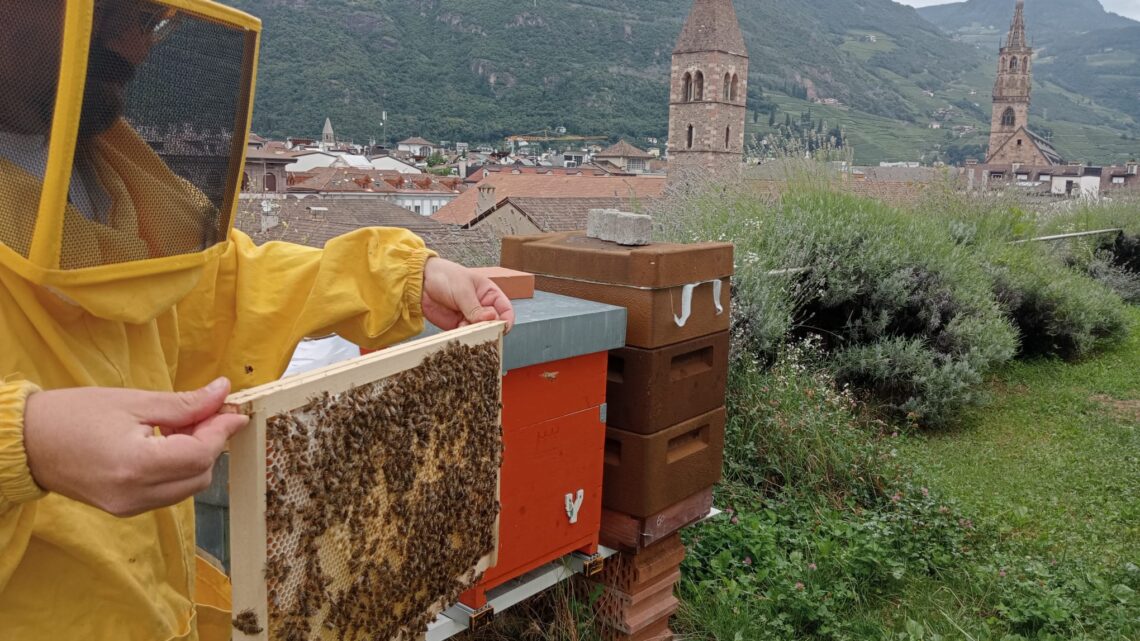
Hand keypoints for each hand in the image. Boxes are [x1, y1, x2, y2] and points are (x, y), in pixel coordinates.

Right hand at [22, 378, 248, 516]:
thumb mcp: (134, 401)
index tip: (234, 411)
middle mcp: (135, 494)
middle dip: (210, 444)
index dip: (222, 431)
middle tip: (204, 413)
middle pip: (200, 476)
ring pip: (187, 487)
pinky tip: (164, 445)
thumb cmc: (74, 414)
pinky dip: (176, 470)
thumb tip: (223, 392)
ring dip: (195, 458)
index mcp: (136, 465)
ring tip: (179, 427)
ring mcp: (128, 507)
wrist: (26, 442)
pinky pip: (167, 493)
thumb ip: (184, 403)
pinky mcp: (123, 509)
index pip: (200, 455)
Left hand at [421, 257, 515, 331]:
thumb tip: (491, 319)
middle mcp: (483, 308)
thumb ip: (475, 307)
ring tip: (464, 327)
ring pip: (480, 332)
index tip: (502, 328)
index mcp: (490, 294)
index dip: (506, 320)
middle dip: (489, 329)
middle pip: (494, 324)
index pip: (505, 310)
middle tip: (480, 328)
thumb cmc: (445, 277)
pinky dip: (464, 337)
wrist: (421, 281)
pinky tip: (458, 330)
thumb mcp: (463, 290)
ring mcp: (470, 318)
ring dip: (475, 333)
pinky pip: (466, 335)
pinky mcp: (458, 326)